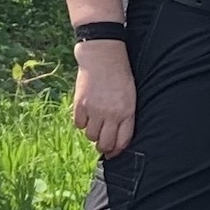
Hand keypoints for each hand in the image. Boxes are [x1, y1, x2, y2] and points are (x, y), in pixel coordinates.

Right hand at [71, 40, 135, 155]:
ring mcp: (95, 109)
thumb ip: (125, 116)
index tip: (113, 153)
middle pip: (105, 143)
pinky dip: (81, 122)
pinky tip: (85, 114)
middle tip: (101, 144)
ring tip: (94, 123)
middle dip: (103, 147)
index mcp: (126, 112)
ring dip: (92, 133)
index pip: (122, 141)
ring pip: (90, 135)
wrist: (103, 55)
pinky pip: (78, 124)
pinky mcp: (81, 104)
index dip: (116, 151)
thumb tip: (117, 137)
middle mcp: (111, 114)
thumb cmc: (120, 75)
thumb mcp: (130, 96)